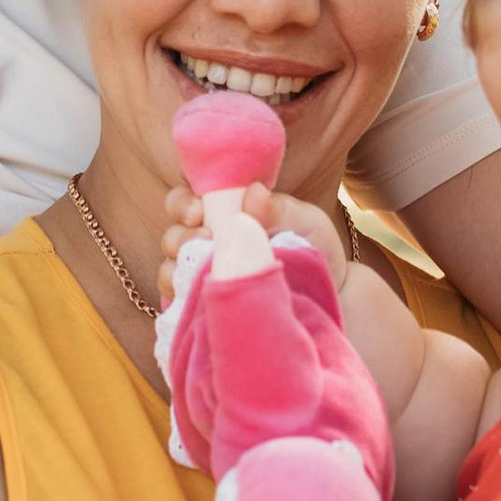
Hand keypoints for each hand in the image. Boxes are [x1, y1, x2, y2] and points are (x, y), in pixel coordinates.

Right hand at [158, 176, 344, 303]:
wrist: (331, 294)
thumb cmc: (314, 247)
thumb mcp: (305, 221)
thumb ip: (279, 208)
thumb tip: (254, 193)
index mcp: (224, 213)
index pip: (186, 201)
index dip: (182, 203)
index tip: (198, 211)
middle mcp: (206, 242)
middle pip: (173, 234)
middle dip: (180, 236)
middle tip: (204, 240)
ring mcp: (202, 276)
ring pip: (169, 269)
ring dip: (176, 268)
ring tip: (205, 272)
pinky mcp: (204, 307)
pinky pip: (179, 303)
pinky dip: (181, 299)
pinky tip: (196, 300)